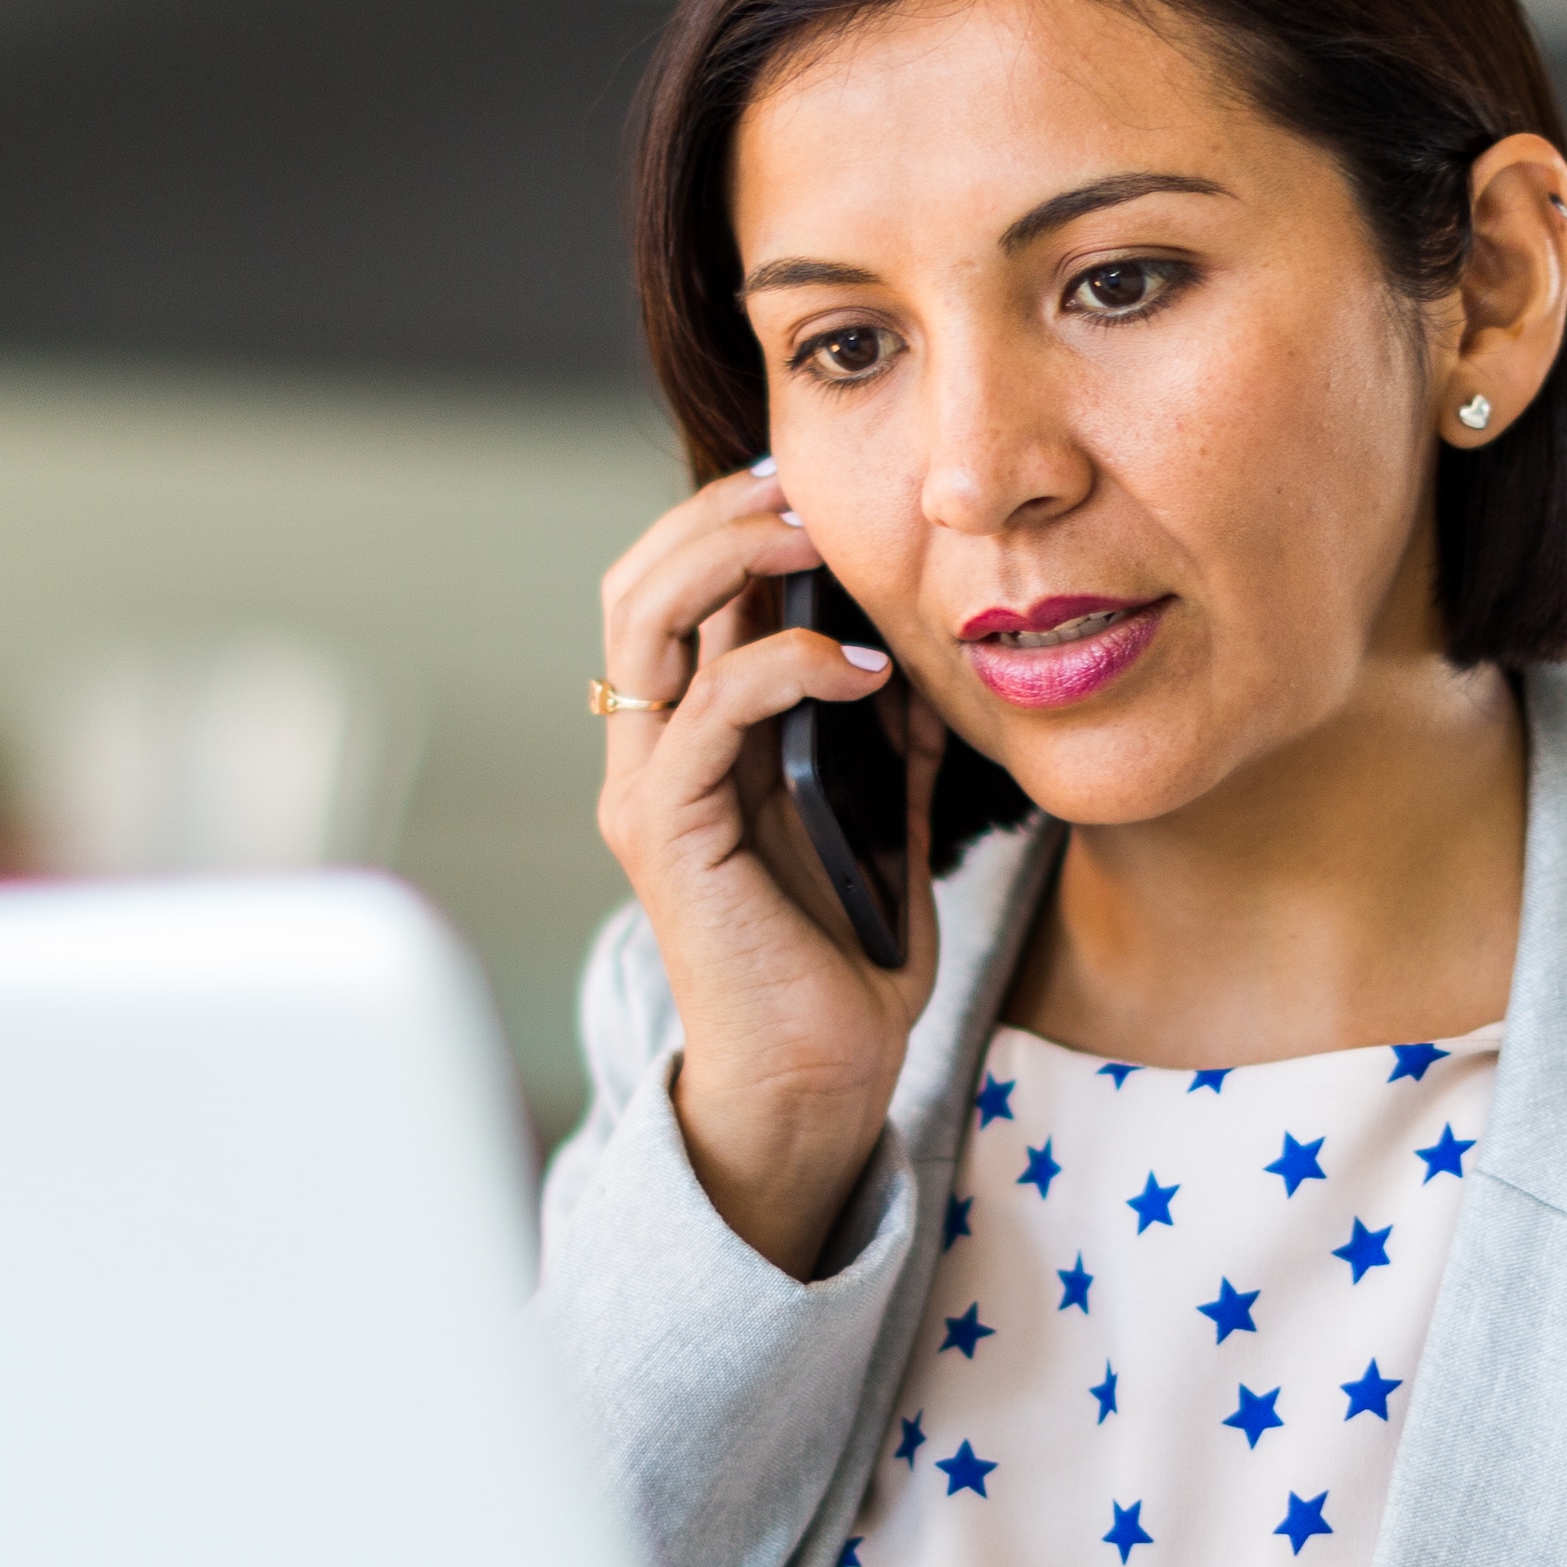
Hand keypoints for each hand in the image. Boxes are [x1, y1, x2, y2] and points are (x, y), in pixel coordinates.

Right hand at [594, 466, 950, 1272]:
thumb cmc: (847, 967)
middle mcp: (651, 756)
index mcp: (693, 745)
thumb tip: (929, 659)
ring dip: (729, 556)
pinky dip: (784, 665)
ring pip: (645, 623)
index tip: (811, 482)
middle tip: (800, 484)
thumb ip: (892, 746)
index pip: (676, 595)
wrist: (820, 1085)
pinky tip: (862, 668)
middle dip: (715, 513)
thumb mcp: (887, 828)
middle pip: (637, 583)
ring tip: (812, 534)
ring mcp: (650, 791)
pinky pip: (708, 711)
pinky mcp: (670, 832)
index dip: (726, 521)